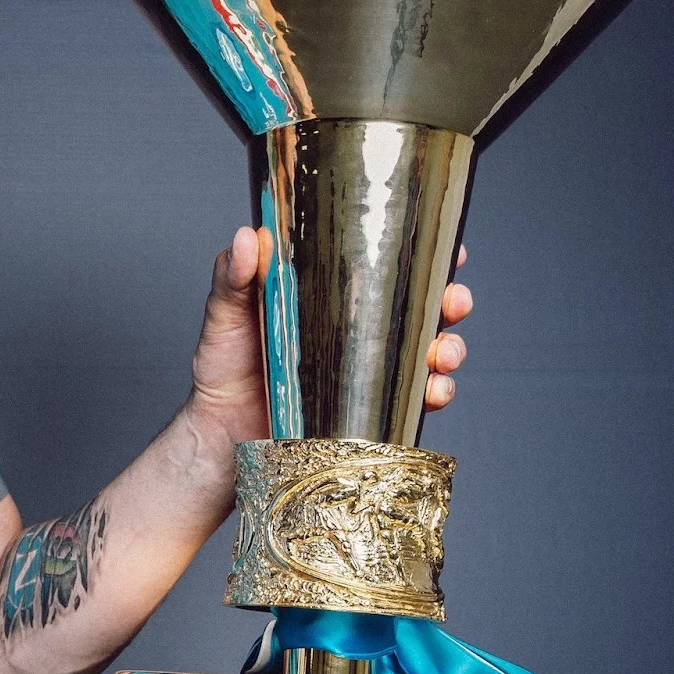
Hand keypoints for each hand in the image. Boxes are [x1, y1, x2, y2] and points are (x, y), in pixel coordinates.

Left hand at [187, 230, 472, 443]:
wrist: (220, 436)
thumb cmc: (221, 368)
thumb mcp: (224, 316)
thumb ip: (233, 278)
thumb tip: (245, 238)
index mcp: (328, 297)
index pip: (382, 265)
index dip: (420, 254)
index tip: (444, 247)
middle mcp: (355, 331)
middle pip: (419, 307)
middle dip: (449, 301)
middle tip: (454, 300)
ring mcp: (365, 372)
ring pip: (427, 353)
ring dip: (449, 348)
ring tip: (444, 353)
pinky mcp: (367, 411)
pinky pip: (413, 401)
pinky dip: (433, 394)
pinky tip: (433, 391)